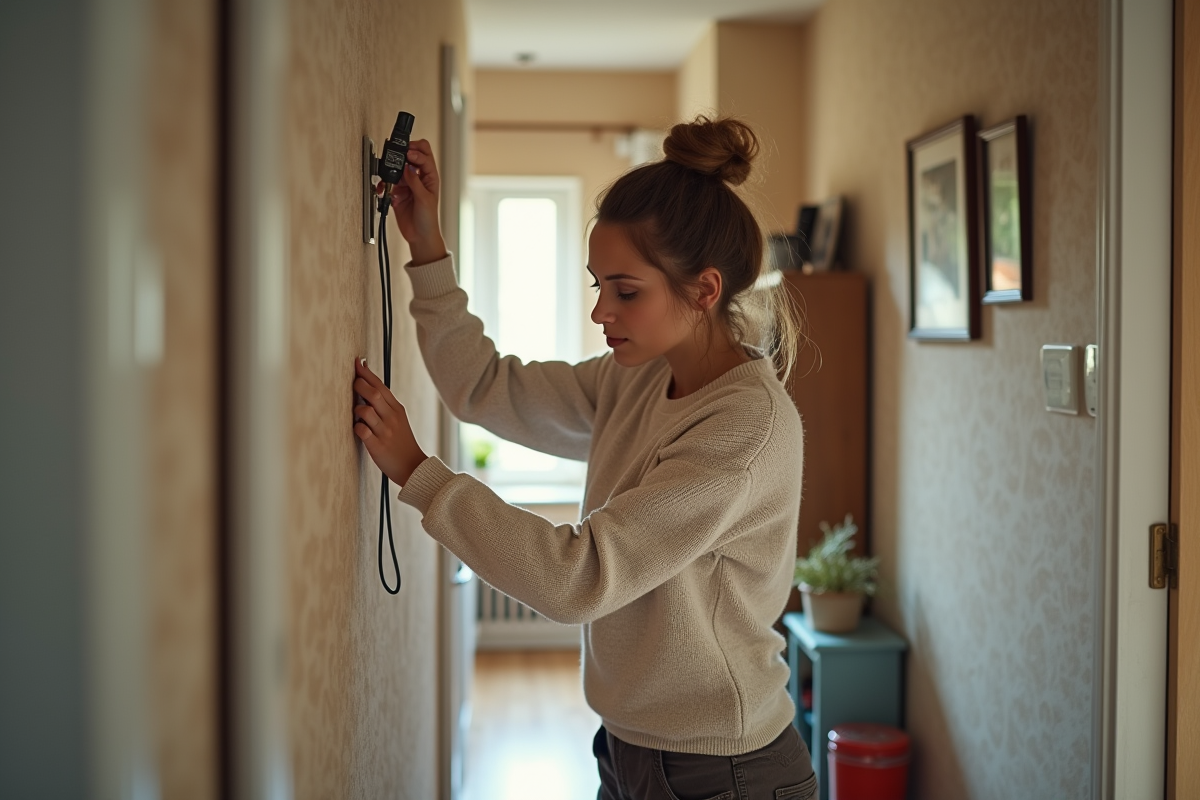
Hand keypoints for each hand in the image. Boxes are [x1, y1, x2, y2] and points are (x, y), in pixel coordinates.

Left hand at [352, 358, 427, 485]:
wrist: (413, 467)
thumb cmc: (401, 441)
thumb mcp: (398, 419)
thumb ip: (384, 404)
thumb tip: (367, 386)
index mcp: (397, 409)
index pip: (381, 386)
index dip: (367, 373)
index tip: (356, 363)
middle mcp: (391, 418)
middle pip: (374, 394)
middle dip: (360, 385)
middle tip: (352, 384)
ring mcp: (385, 432)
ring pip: (366, 411)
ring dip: (357, 409)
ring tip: (357, 414)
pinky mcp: (377, 446)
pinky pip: (362, 431)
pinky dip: (357, 428)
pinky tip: (358, 429)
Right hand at [377, 139, 446, 265]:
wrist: (419, 236)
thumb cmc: (428, 219)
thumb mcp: (424, 199)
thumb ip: (415, 182)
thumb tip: (408, 167)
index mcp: (430, 177)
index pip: (425, 156)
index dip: (416, 152)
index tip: (408, 156)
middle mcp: (418, 178)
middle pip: (412, 156)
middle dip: (405, 153)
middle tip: (398, 156)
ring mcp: (407, 184)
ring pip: (397, 168)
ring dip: (392, 170)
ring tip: (390, 177)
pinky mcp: (397, 192)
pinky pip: (388, 182)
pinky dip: (384, 183)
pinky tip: (383, 188)